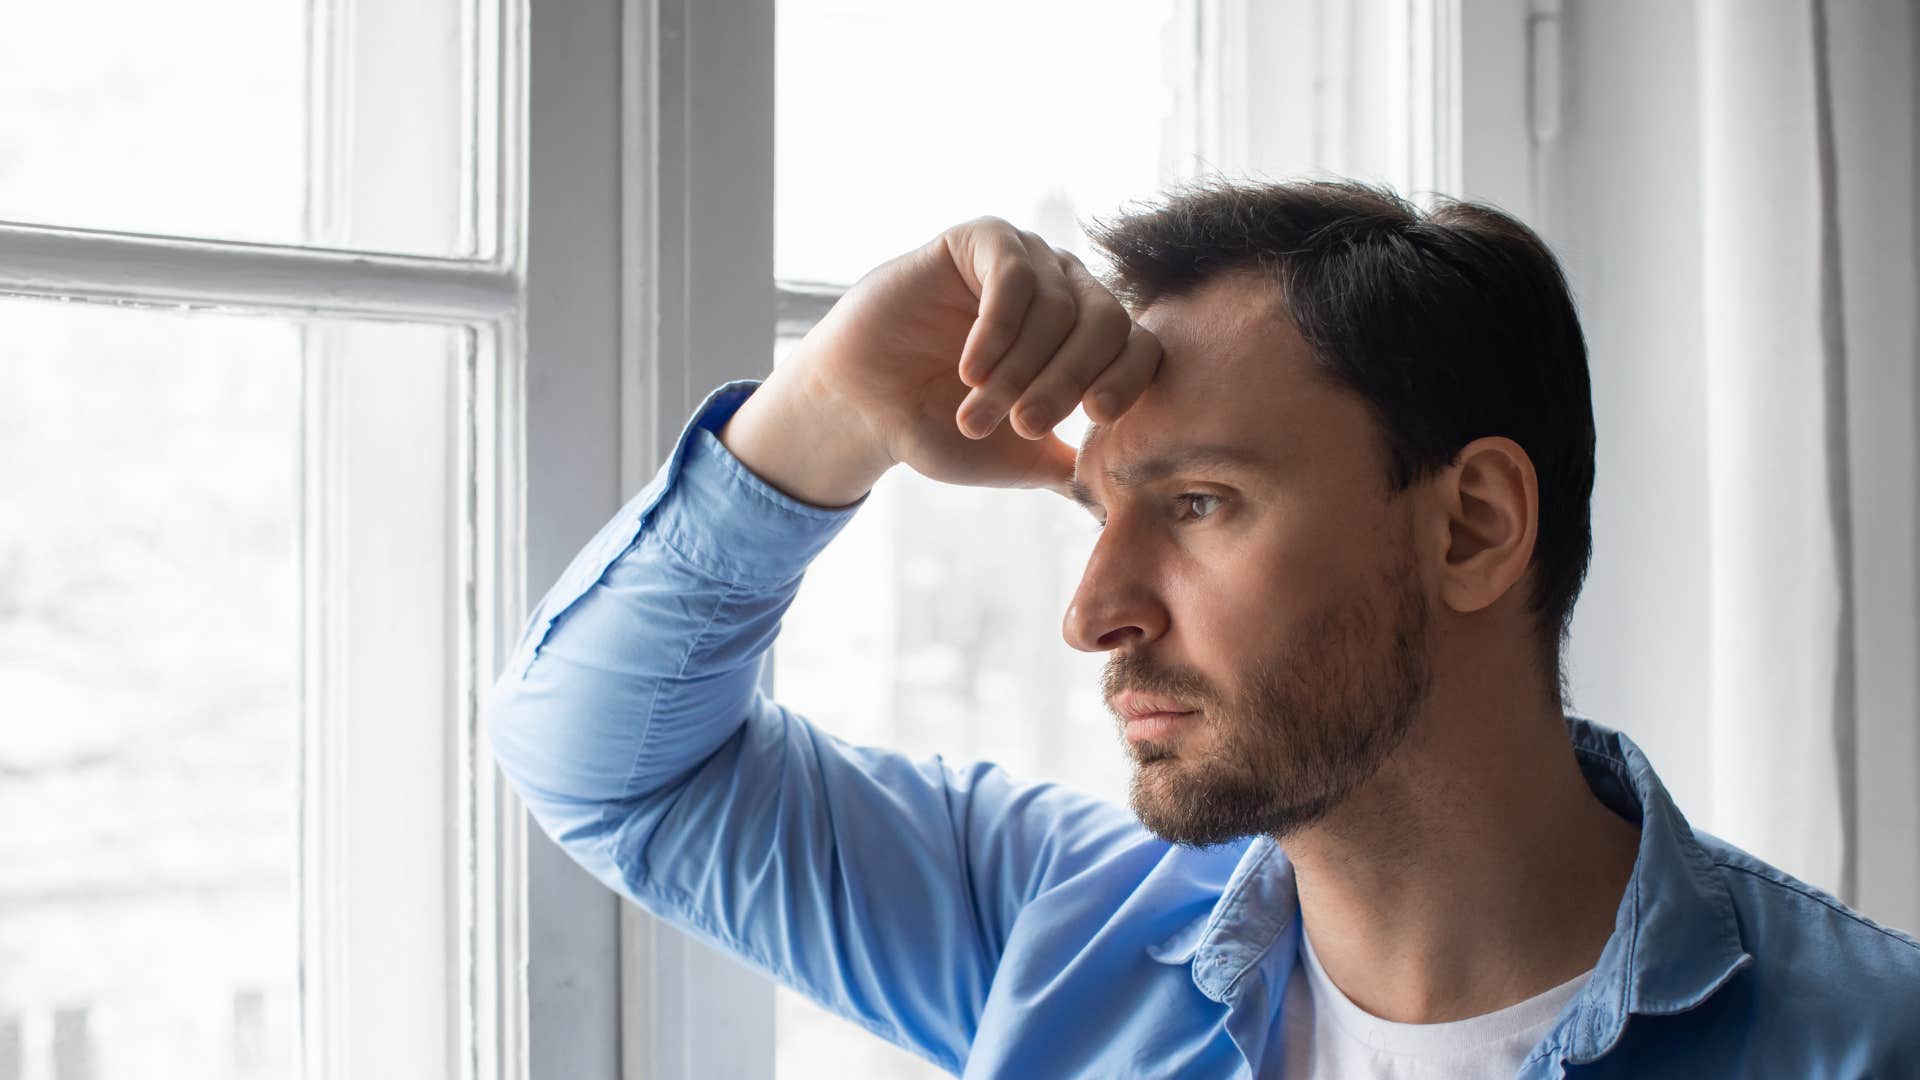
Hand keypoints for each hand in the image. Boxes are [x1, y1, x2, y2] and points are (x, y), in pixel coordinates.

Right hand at [719, 217, 1161, 506]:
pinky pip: (1014, 275)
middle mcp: (1065, 289)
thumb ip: (1072, 468)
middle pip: (1105, 323)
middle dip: (1066, 382)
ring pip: (1058, 306)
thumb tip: (1123, 498)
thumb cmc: (940, 430)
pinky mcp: (982, 239)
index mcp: (1087, 337)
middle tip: (1025, 425)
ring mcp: (1026, 260)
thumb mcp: (1020, 459)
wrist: (863, 407)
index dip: (1126, 381)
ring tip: (977, 411)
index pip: (1138, 346)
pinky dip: (998, 329)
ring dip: (1019, 368)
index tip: (1096, 419)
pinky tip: (971, 370)